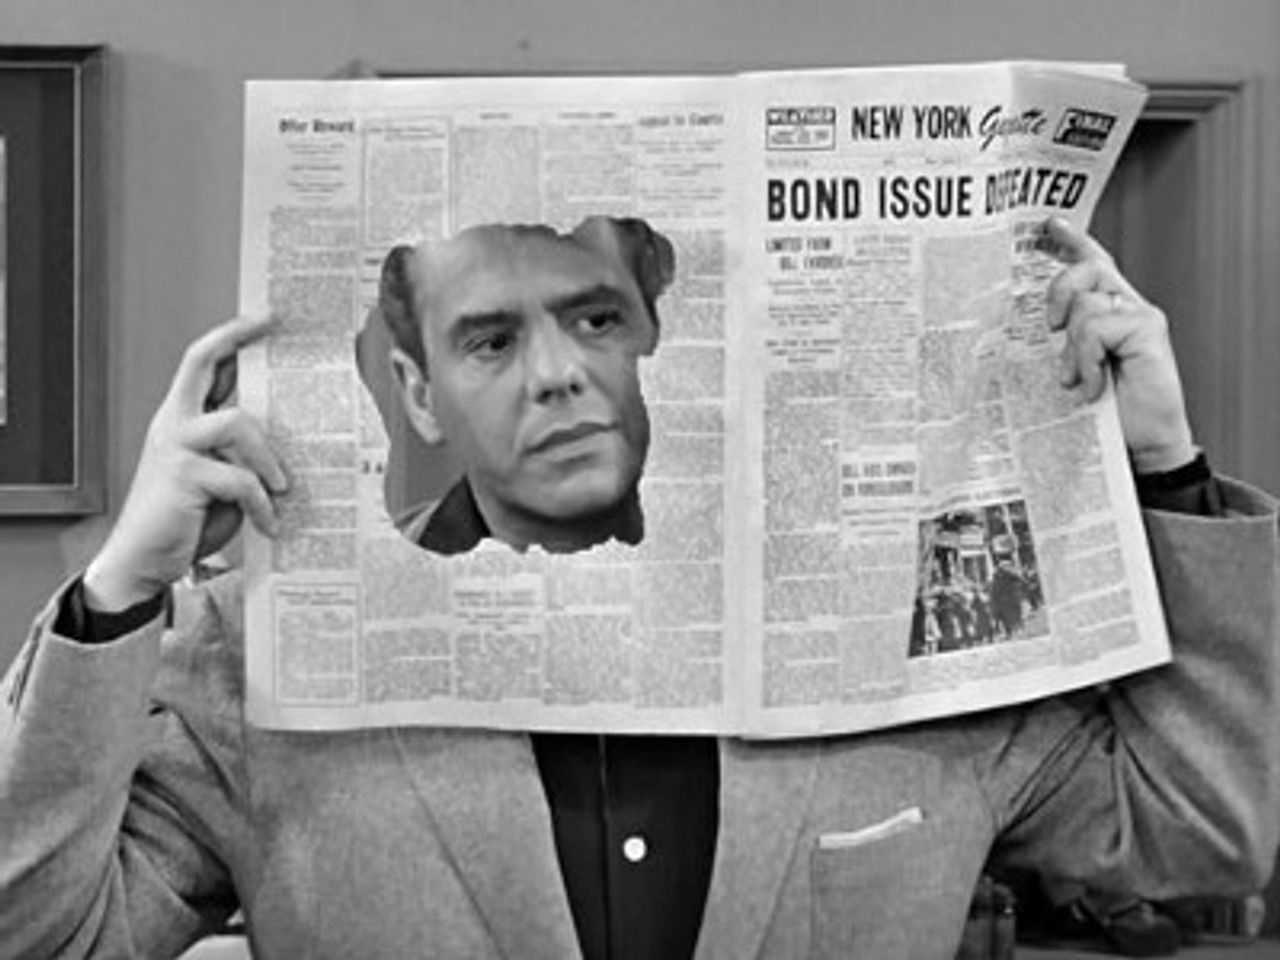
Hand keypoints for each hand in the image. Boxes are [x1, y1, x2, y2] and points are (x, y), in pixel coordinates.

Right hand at [83, 315, 287, 611]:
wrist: (145, 562)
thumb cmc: (187, 520)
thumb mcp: (221, 479)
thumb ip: (242, 453)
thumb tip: (291, 436)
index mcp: (182, 419)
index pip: (201, 362)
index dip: (230, 335)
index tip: (265, 317)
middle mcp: (174, 424)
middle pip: (199, 362)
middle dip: (236, 338)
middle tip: (273, 326)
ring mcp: (175, 447)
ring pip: (236, 422)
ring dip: (268, 457)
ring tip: (282, 488)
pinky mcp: (182, 477)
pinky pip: (239, 478)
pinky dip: (260, 503)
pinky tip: (269, 523)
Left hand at [1043, 217, 1195, 473]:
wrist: (1140, 445)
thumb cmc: (1104, 413)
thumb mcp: (1071, 371)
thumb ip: (1061, 343)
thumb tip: (1027, 328)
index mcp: (1108, 313)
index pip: (1092, 265)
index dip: (1073, 241)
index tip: (1047, 225)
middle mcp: (1127, 307)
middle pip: (1087, 269)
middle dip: (1060, 290)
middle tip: (1050, 328)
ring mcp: (1141, 316)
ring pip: (1086, 305)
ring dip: (1073, 349)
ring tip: (1078, 379)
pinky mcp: (1148, 329)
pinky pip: (1097, 327)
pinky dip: (1087, 357)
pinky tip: (1092, 383)